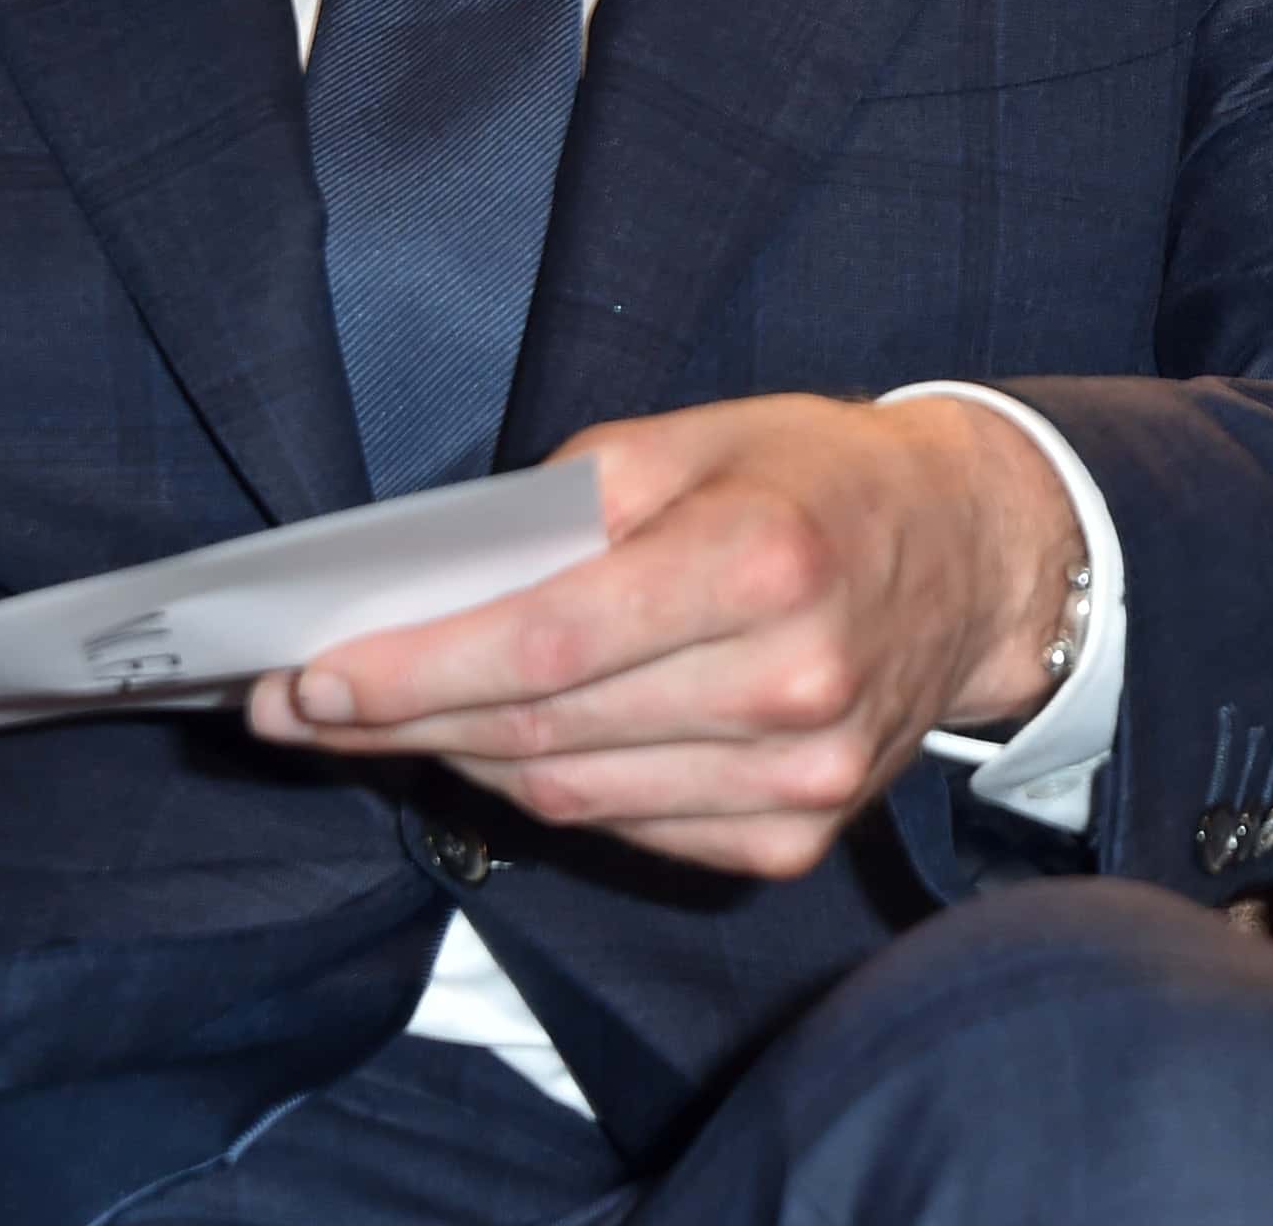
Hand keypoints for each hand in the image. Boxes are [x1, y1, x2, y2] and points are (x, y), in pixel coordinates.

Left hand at [246, 391, 1080, 878]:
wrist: (974, 556)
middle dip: (402, 721)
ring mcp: (803, 779)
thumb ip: (571, 501)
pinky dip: (551, 792)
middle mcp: (795, 685)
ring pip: (574, 797)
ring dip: (458, 762)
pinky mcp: (798, 838)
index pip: (551, 643)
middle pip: (547, 732)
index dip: (418, 670)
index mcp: (768, 561)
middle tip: (298, 707)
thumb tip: (434, 579)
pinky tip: (502, 748)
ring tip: (381, 721)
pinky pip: (632, 830)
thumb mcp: (702, 434)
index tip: (312, 677)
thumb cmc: (818, 477)